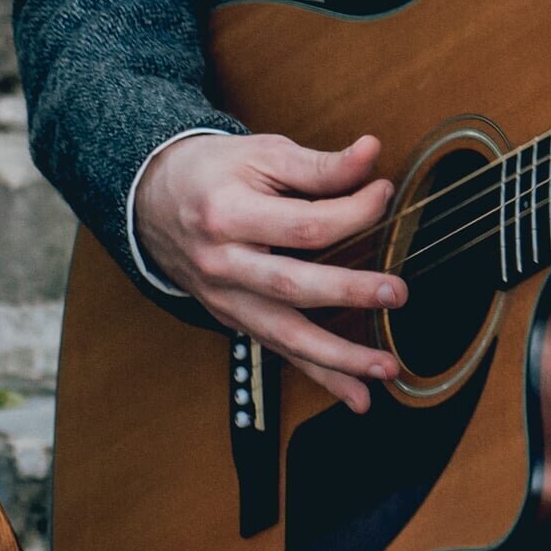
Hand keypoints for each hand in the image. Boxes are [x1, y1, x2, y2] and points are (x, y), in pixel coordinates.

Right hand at [129, 131, 404, 411]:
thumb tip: (372, 154)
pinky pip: (279, 351)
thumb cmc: (213, 174)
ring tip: (386, 368)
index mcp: (227, 215)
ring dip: (338, 358)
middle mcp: (222, 264)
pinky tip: (357, 396)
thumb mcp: (260, 154)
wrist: (152, 203)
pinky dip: (320, 376)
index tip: (384, 193)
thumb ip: (318, 163)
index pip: (303, 224)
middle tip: (398, 293)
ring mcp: (225, 298)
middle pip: (291, 285)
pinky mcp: (232, 318)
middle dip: (348, 293)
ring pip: (284, 334)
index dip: (353, 211)